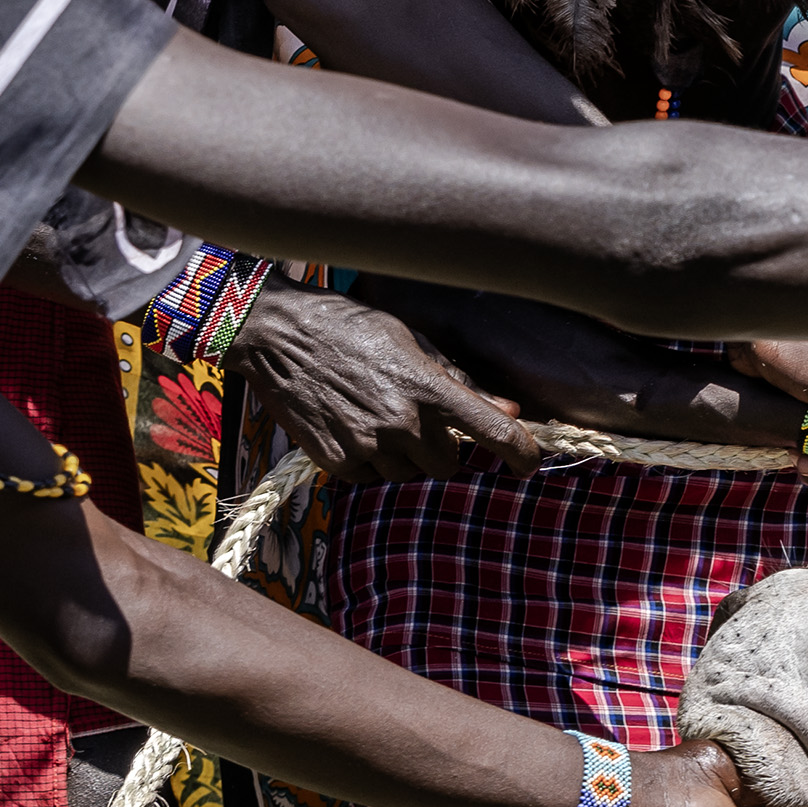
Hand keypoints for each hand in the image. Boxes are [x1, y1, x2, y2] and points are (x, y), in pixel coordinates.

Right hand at [230, 287, 543, 485]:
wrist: (277, 337)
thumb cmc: (349, 328)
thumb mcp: (411, 342)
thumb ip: (460, 380)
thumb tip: (509, 409)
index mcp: (426, 386)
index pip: (490, 429)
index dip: (520, 451)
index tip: (530, 462)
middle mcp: (401, 421)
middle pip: (447, 465)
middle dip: (441, 449)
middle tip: (418, 421)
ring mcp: (368, 446)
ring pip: (409, 475)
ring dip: (405, 457)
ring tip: (377, 417)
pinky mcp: (337, 463)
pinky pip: (373, 478)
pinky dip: (371, 461)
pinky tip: (354, 427)